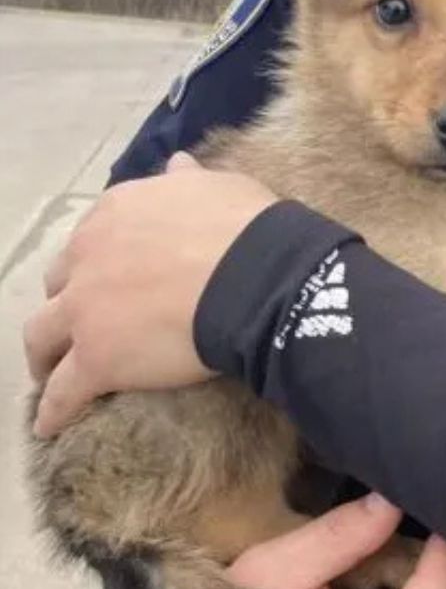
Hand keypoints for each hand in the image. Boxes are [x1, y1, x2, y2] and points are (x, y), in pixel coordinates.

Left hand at [23, 152, 276, 437]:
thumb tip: (178, 162)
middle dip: (67, 302)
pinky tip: (51, 426)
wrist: (258, 279)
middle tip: (82, 322)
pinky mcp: (96, 360)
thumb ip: (188, 180)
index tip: (110, 277)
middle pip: (59, 285)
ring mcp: (86, 311)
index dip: (98, 261)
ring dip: (43, 354)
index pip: (91, 239)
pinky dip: (55, 410)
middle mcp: (87, 257)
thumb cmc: (248, 230)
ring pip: (43, 336)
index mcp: (116, 213)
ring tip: (49, 371)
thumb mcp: (218, 187)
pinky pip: (65, 391)